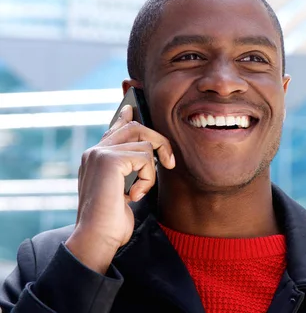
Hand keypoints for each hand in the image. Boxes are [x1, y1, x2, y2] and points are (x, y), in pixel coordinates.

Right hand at [65, 104, 174, 273]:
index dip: (126, 117)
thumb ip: (129, 171)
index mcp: (96, 157)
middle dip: (159, 142)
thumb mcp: (123, 192)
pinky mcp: (109, 160)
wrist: (96, 238)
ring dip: (151, 171)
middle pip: (136, 127)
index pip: (115, 129)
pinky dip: (147, 178)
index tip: (132, 106)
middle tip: (169, 163)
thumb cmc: (111, 223)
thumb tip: (147, 155)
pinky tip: (135, 195)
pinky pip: (145, 157)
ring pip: (145, 142)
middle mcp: (95, 151)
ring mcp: (100, 153)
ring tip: (140, 191)